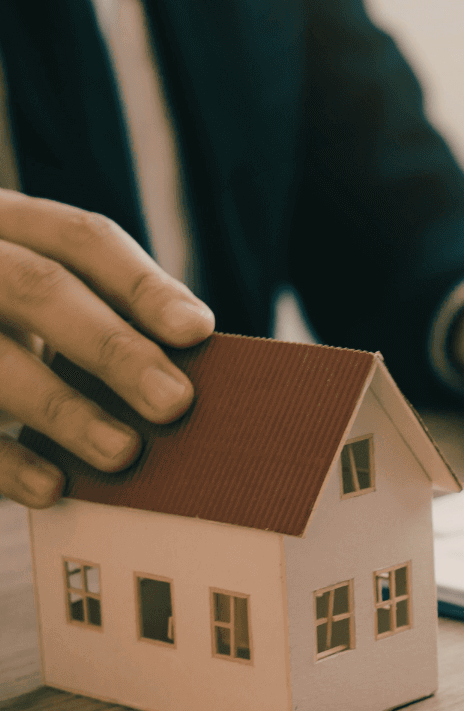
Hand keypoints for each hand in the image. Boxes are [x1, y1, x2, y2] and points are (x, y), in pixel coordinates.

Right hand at [0, 189, 213, 506]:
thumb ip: (102, 317)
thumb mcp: (41, 299)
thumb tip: (187, 380)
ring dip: (61, 407)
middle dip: (112, 347)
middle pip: (38, 288)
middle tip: (174, 403)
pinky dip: (3, 459)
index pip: (81, 239)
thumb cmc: (8, 324)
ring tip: (124, 452)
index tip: (197, 332)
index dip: (142, 284)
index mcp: (9, 223)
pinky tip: (51, 487)